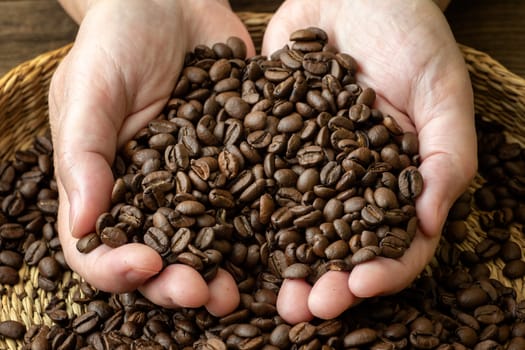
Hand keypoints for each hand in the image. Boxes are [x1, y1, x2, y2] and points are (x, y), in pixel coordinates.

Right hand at [49, 0, 253, 315]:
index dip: (116, 269)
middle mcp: (154, 197)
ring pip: (209, 243)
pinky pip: (251, 204)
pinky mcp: (238, 167)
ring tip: (238, 291)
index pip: (98, 249)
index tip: (145, 265)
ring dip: (223, 272)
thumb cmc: (118, 42)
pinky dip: (265, 230)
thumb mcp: (91, 90)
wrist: (171, 5)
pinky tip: (283, 244)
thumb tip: (85, 224)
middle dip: (178, 283)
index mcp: (106, 187)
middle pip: (159, 259)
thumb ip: (84, 153)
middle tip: (202, 294)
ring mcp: (199, 186)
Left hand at [262, 0, 476, 322]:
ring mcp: (306, 166)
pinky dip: (241, 213)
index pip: (394, 241)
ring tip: (264, 293)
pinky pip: (254, 182)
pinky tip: (225, 238)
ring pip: (291, 228)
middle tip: (303, 310)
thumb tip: (431, 223)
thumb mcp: (441, 89)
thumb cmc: (408, 33)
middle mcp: (348, 182)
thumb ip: (447, 156)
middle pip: (336, 247)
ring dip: (277, 264)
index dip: (381, 270)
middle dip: (322, 281)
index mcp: (395, 179)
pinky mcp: (267, 142)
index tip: (360, 286)